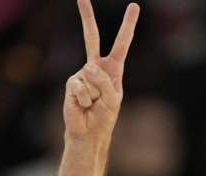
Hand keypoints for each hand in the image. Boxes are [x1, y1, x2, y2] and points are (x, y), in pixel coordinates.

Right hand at [63, 0, 139, 142]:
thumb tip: (88, 66)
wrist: (88, 132)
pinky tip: (84, 105)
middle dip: (86, 17)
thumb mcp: (113, 99)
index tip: (134, 7)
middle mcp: (96, 66)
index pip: (121, 43)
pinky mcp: (71, 83)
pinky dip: (85, 99)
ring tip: (94, 104)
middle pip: (91, 37)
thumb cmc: (104, 116)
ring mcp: (82, 73)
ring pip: (91, 76)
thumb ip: (105, 82)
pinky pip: (81, 87)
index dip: (128, 26)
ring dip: (96, 94)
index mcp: (113, 68)